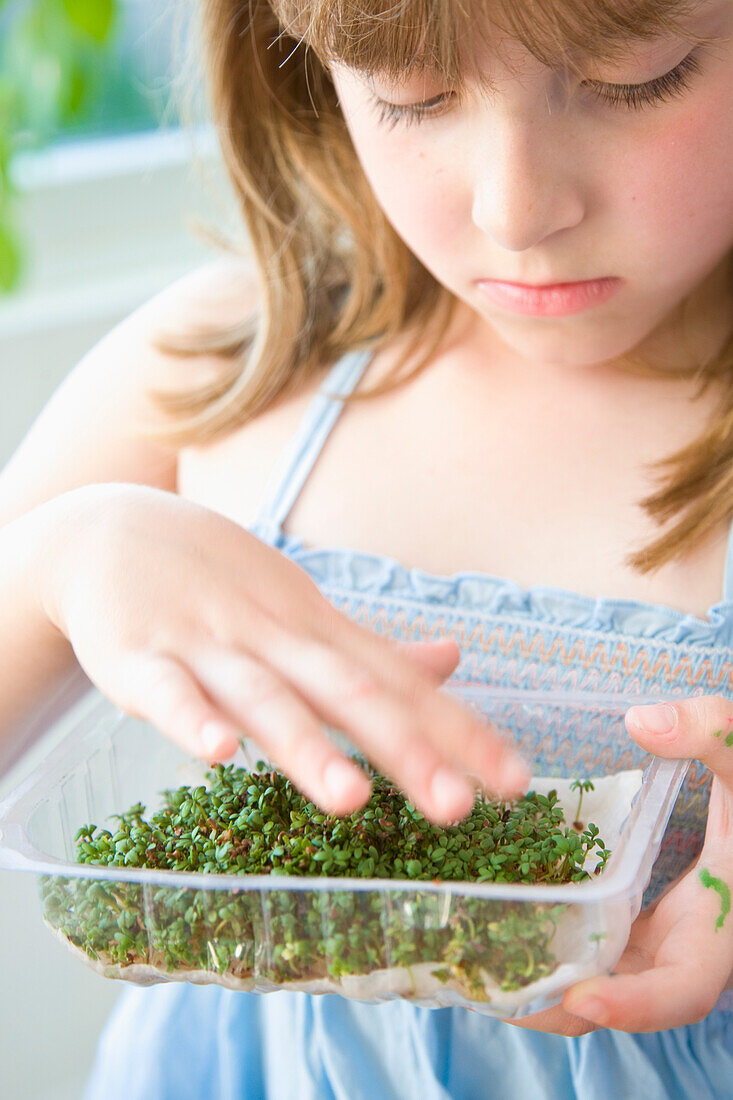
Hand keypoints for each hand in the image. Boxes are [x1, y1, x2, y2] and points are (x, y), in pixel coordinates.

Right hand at [41, 483, 528, 822]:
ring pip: (265, 698)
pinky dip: (191, 721)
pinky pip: (167, 693)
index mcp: (319, 633)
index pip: (401, 685)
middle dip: (405, 750)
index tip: (518, 780)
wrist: (110, 530)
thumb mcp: (303, 609)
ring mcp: (207, 646)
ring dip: (307, 747)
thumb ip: (373, 650)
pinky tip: (218, 754)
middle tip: (459, 805)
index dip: (459, 731)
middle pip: (348, 694)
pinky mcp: (139, 659)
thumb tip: (454, 661)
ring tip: (351, 799)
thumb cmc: (219, 582)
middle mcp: (276, 638)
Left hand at [500, 695, 732, 1034]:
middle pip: (625, 997)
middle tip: (494, 989)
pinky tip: (501, 919)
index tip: (582, 997)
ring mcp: (664, 938)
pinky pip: (598, 944)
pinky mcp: (643, 923)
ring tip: (477, 965)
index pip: (683, 989)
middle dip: (562, 1004)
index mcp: (719, 925)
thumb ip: (712, 732)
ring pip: (605, 975)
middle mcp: (690, 945)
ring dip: (548, 979)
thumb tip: (642, 722)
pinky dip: (556, 942)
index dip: (637, 1004)